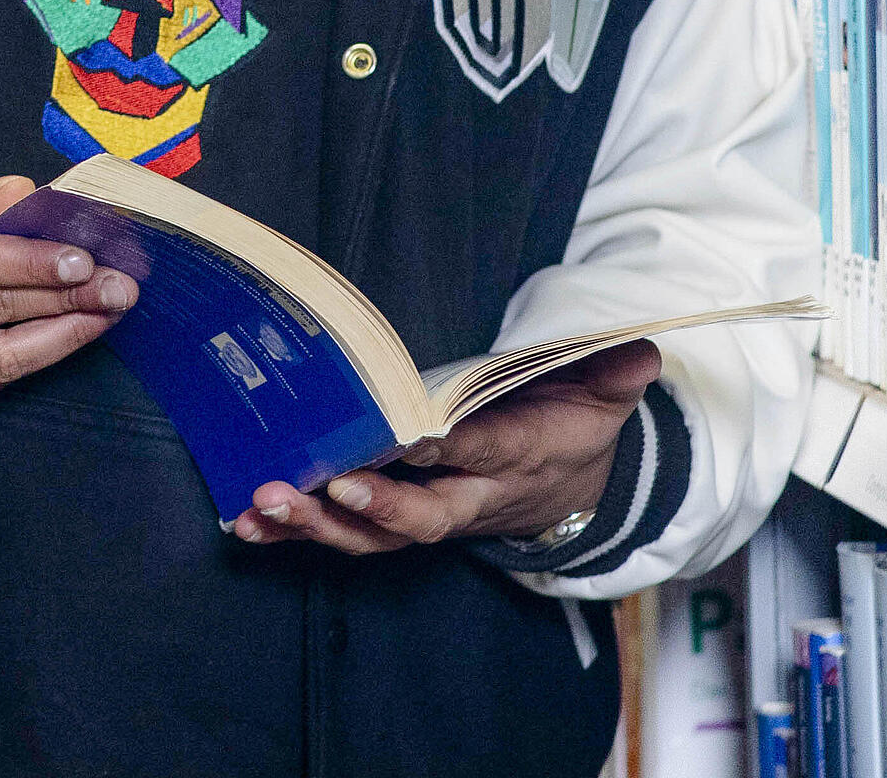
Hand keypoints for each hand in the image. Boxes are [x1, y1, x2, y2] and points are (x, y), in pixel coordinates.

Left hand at [232, 339, 659, 554]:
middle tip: (320, 485)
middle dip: (370, 506)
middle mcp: (467, 498)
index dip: (442, 450)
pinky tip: (245, 524)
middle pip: (418, 515)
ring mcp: (429, 517)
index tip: (406, 437)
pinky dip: (297, 534)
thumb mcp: (601, 395)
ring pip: (372, 536)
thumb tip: (640, 349)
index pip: (477, 454)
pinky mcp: (396, 523)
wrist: (571, 490)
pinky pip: (346, 536)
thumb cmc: (571, 425)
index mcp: (514, 457)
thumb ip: (610, 370)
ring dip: (316, 525)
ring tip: (262, 505)